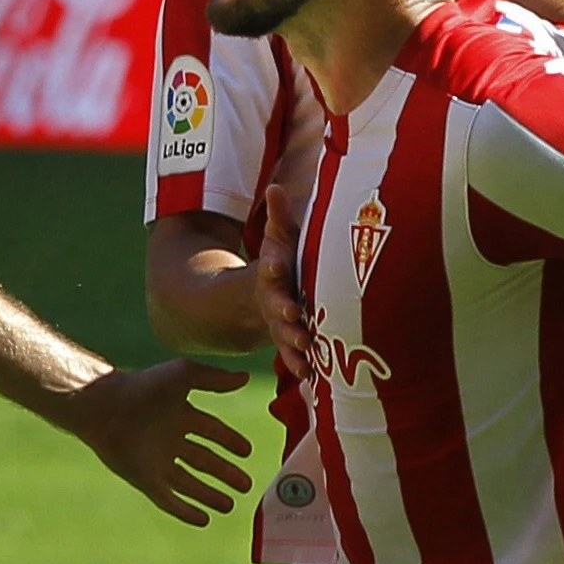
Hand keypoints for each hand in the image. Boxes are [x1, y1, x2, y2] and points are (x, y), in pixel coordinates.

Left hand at [62, 358, 255, 526]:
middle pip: (203, 460)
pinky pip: (168, 500)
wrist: (106, 407)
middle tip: (247, 485)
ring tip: (229, 506)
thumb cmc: (143, 387)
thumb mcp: (184, 375)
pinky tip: (203, 519)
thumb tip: (245, 377)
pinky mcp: (144, 478)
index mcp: (179, 414)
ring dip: (208, 494)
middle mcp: (169, 439)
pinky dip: (185, 510)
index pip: (211, 430)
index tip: (247, 451)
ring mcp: (157, 461)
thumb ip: (214, 378)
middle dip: (224, 473)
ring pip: (188, 483)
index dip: (229, 440)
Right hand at [254, 183, 312, 379]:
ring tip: (304, 348)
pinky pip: (292, 356)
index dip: (273, 267)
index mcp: (272, 274)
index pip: (271, 268)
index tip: (276, 267)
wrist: (251, 303)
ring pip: (284, 333)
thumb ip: (278, 218)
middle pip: (276, 304)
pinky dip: (300, 366)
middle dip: (284, 309)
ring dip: (293, 341)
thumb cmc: (279, 265)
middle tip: (294, 313)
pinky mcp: (288, 342)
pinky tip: (311, 377)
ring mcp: (278, 324)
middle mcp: (272, 300)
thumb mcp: (276, 240)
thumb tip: (275, 187)